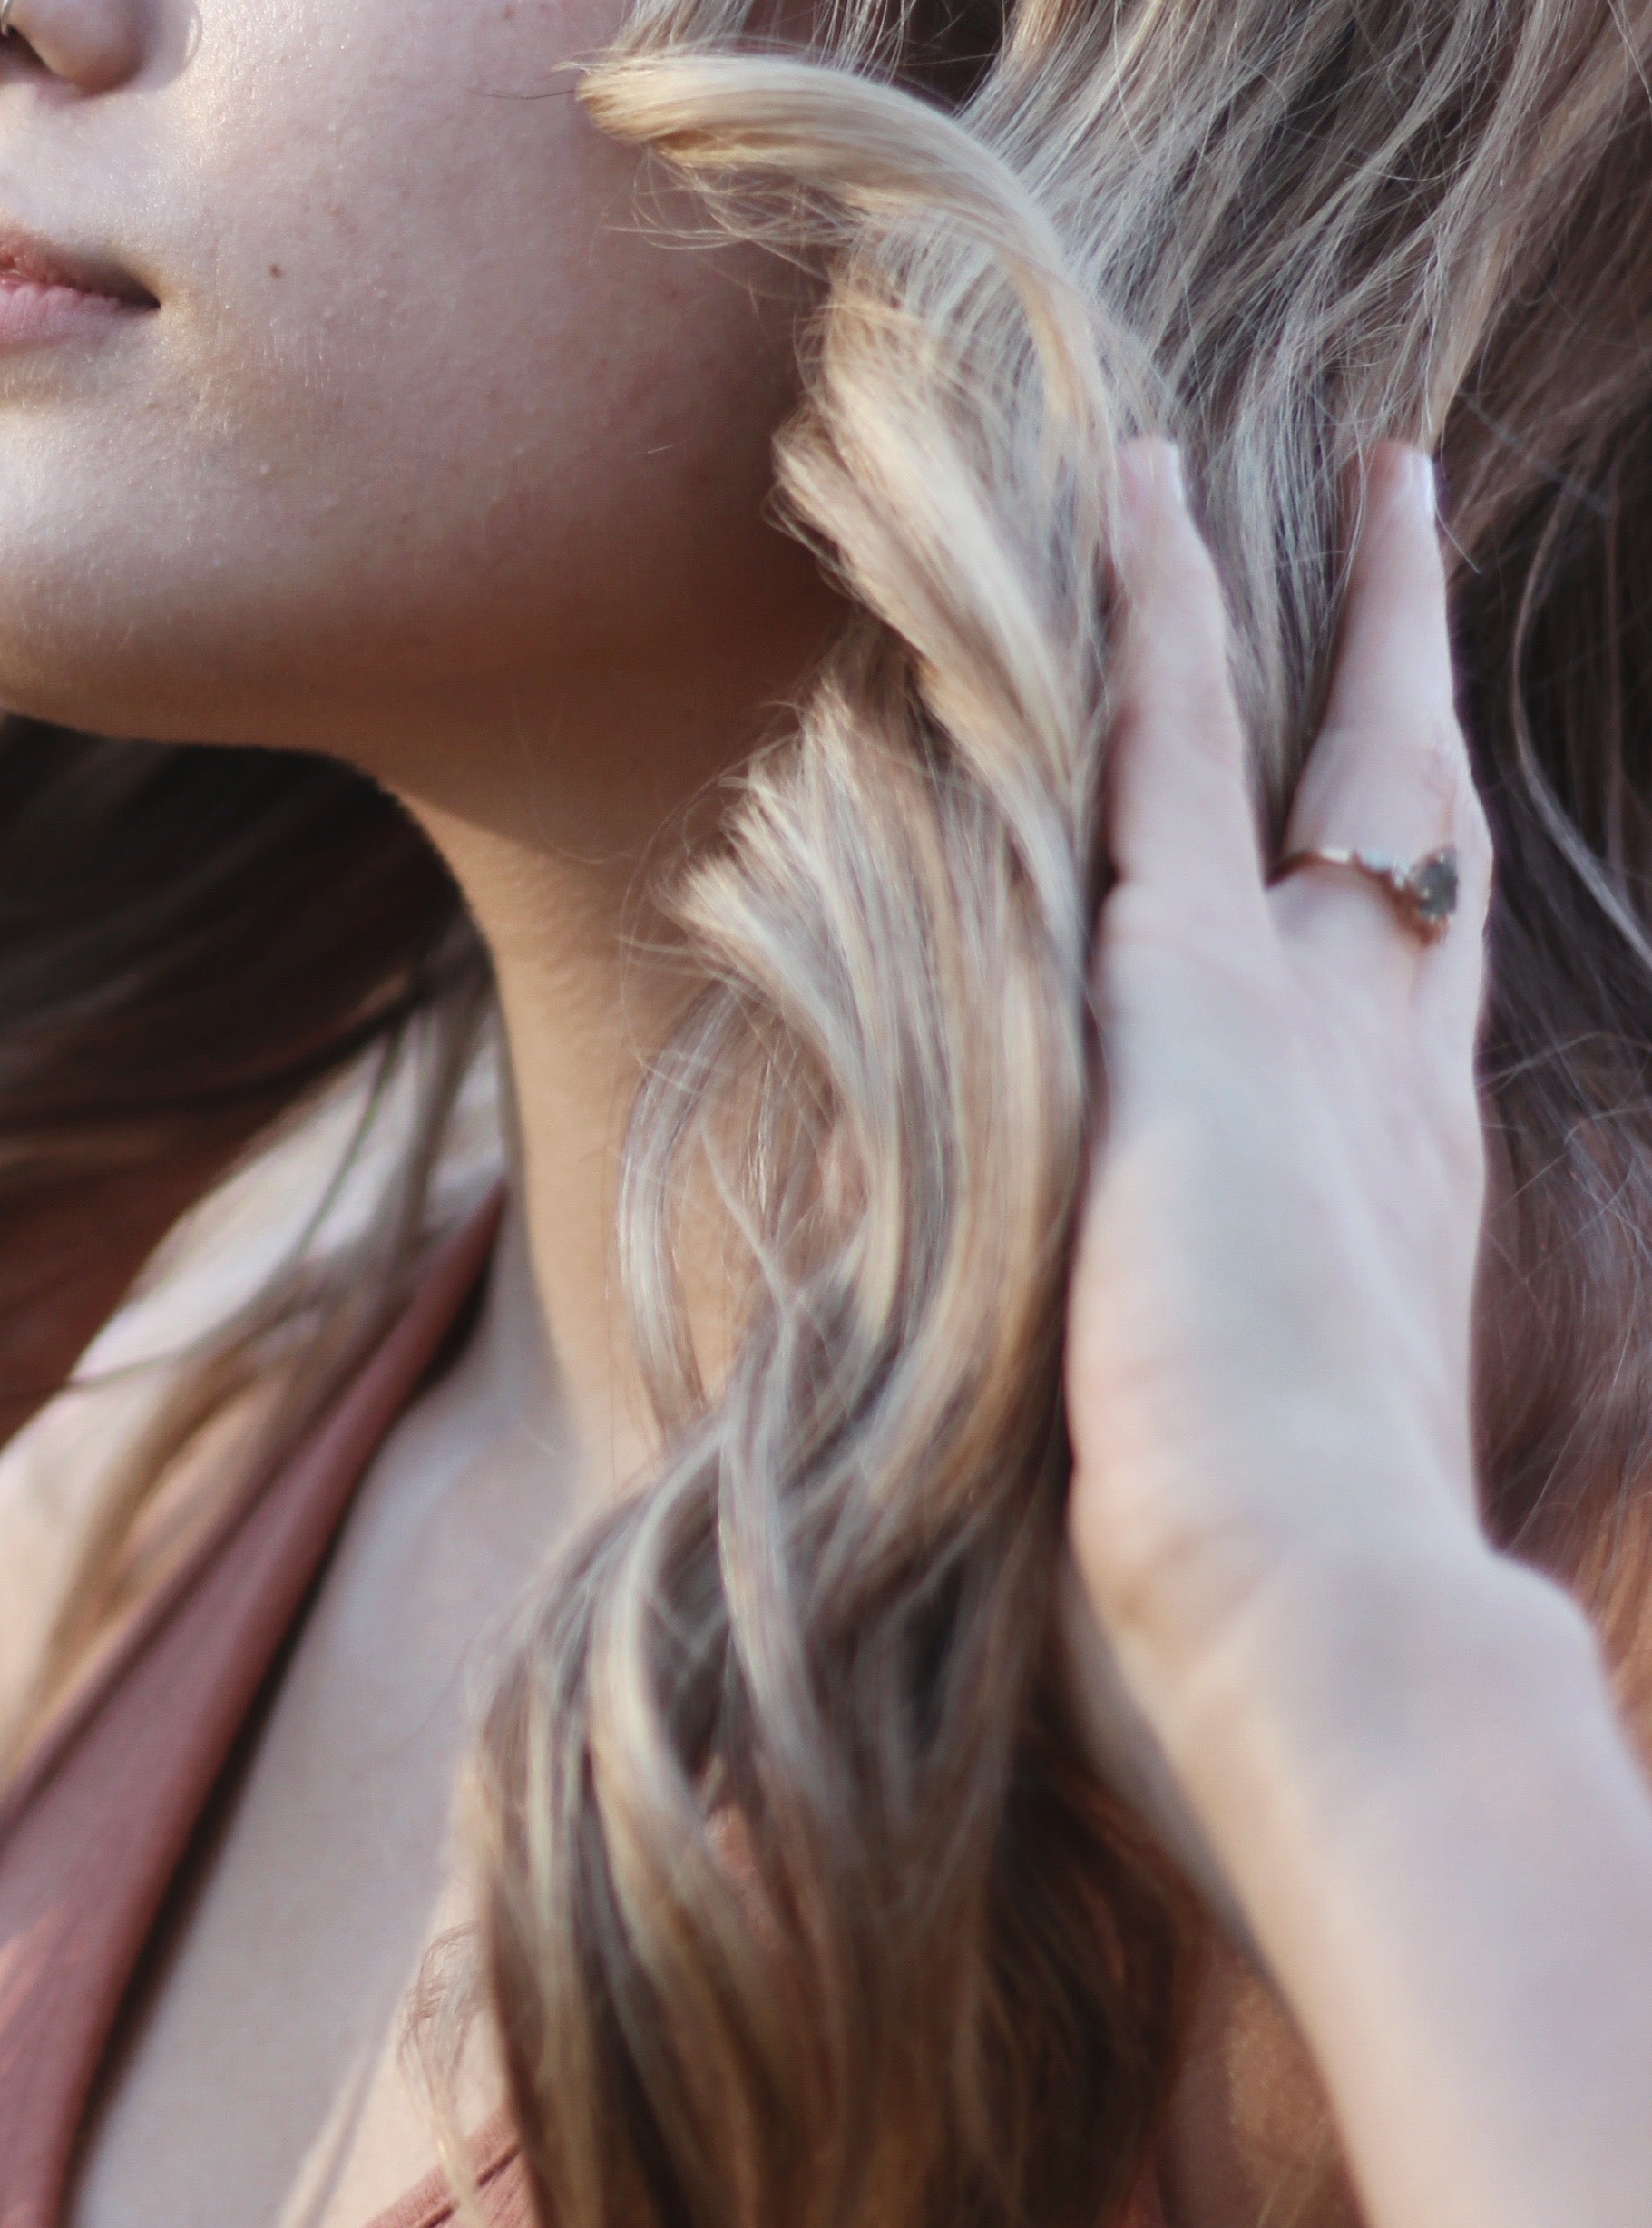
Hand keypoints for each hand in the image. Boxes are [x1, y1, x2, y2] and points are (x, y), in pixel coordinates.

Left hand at [1062, 441, 1496, 1919]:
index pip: (1401, 1009)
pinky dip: (1154, 609)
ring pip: (1322, 751)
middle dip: (1412, 687)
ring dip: (1313, 602)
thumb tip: (809, 1766)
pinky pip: (1170, 740)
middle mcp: (1383, 1093)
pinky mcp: (1194, 987)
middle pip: (1418, 834)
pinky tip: (1130, 485)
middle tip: (1415, 546)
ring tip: (1330, 461)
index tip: (1399, 829)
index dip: (1402, 903)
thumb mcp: (1173, 1576)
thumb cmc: (1263, 1671)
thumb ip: (1100, 1561)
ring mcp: (1307, 1026)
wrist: (1325, 1648)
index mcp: (1388, 1223)